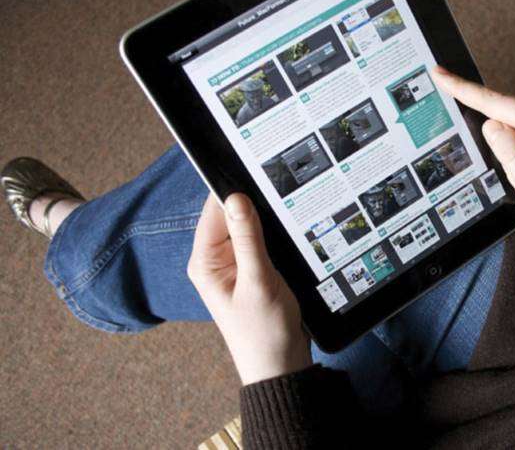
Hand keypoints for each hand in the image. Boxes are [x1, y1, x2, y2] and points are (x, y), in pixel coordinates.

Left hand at [188, 193, 310, 384]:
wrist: (281, 365)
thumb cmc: (264, 332)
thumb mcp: (258, 281)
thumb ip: (248, 238)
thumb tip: (236, 198)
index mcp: (205, 262)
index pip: (214, 212)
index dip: (234, 191)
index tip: (256, 172)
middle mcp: (216, 260)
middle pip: (231, 215)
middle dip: (254, 205)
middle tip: (278, 197)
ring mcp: (235, 264)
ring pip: (249, 226)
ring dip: (265, 221)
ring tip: (284, 217)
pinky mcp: (253, 269)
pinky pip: (260, 241)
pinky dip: (272, 235)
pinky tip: (286, 233)